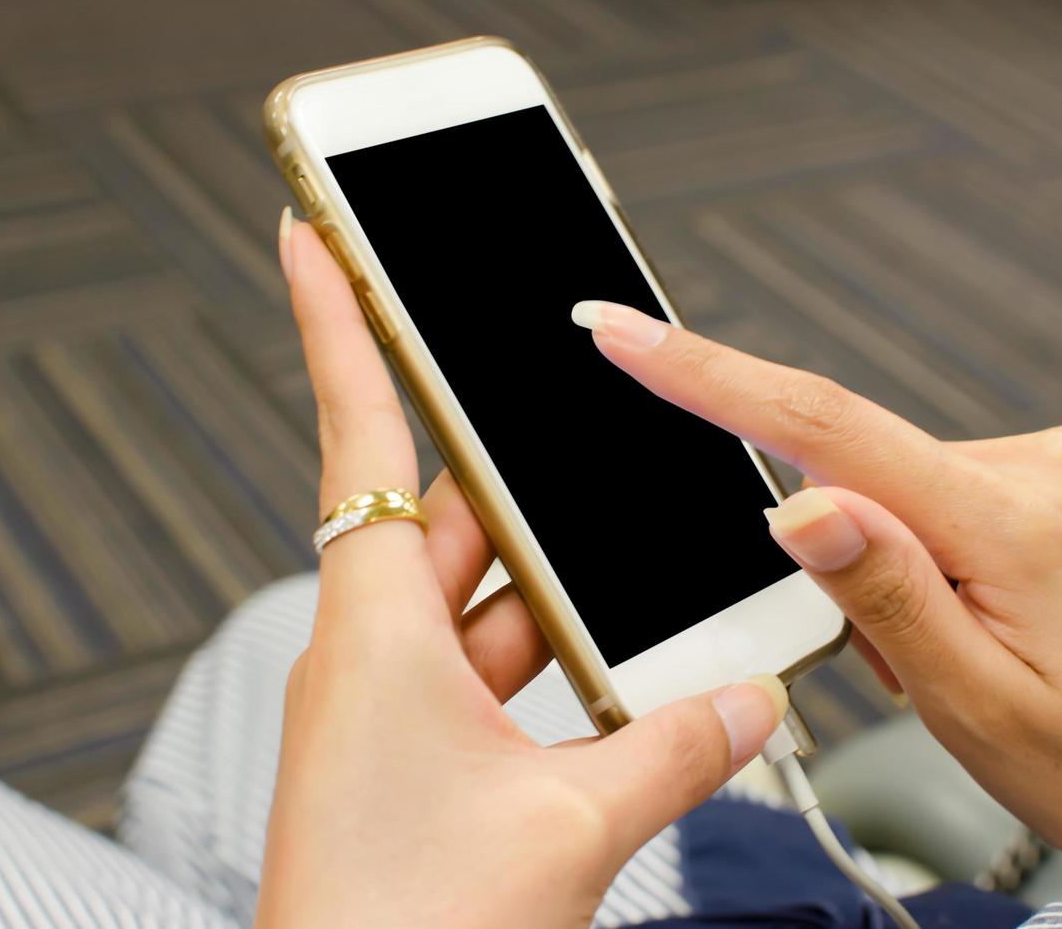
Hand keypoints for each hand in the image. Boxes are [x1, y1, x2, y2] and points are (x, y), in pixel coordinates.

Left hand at [253, 217, 786, 927]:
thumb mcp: (572, 824)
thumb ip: (678, 746)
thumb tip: (751, 697)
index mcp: (374, 627)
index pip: (358, 437)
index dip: (338, 325)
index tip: (311, 236)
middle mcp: (370, 651)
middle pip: (453, 518)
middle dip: (522, 475)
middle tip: (571, 414)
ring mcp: (391, 709)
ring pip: (485, 603)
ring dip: (558, 589)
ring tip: (638, 564)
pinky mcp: (418, 761)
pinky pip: (493, 674)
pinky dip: (556, 663)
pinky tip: (626, 676)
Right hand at [570, 299, 1061, 878]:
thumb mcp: (973, 709)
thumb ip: (882, 595)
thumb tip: (797, 503)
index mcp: (1014, 523)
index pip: (827, 427)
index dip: (707, 375)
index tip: (625, 332)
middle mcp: (1047, 463)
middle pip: (861, 471)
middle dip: (848, 560)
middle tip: (911, 656)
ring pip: (903, 485)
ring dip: (899, 561)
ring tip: (968, 644)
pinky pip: (950, 485)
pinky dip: (937, 543)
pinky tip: (991, 607)